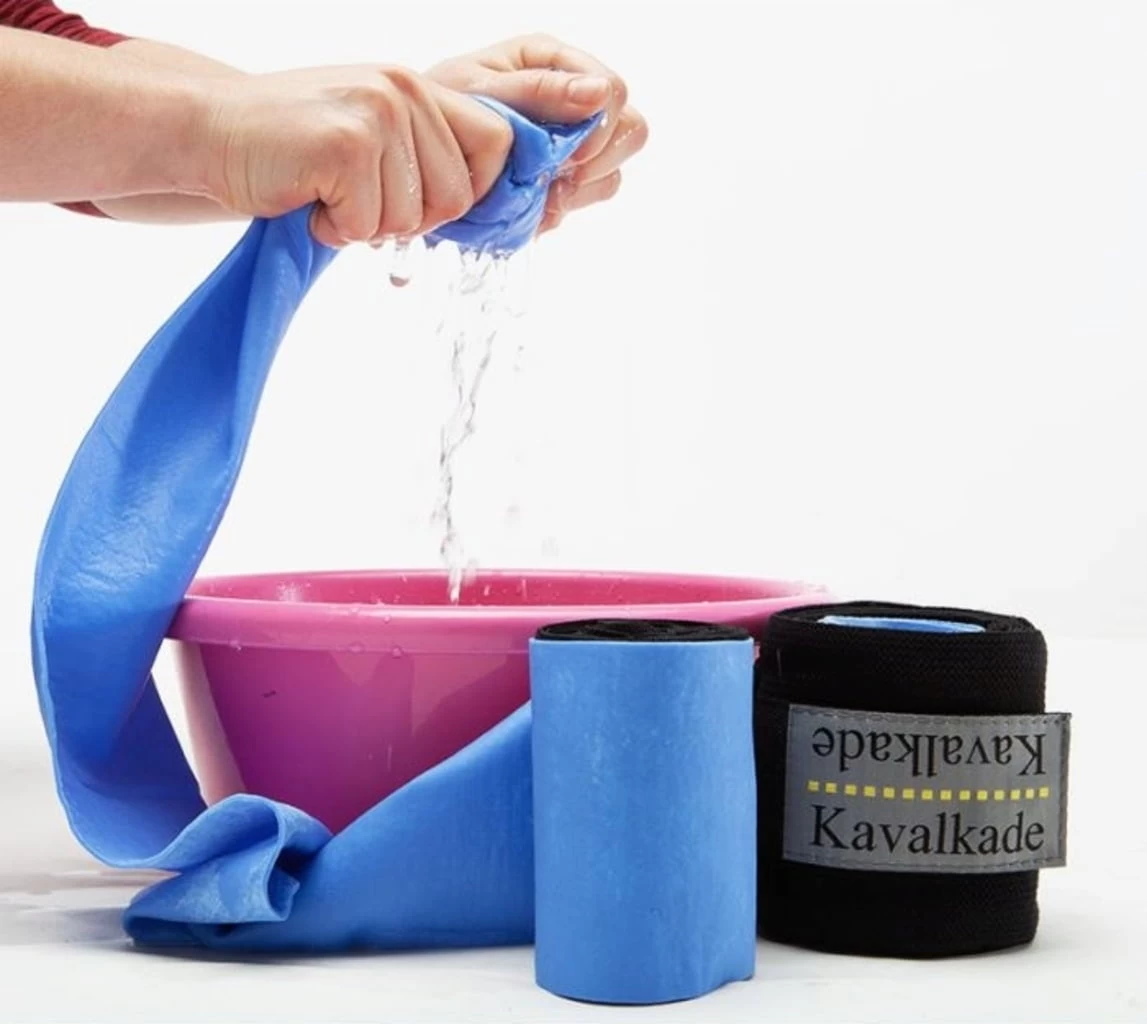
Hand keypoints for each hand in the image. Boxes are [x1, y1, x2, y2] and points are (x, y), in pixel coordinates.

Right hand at [200, 65, 512, 246]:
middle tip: (360, 206)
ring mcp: (376, 114)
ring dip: (363, 227)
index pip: (497, 142)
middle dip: (409, 222)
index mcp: (417, 87)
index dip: (474, 190)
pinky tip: (307, 201)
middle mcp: (404, 90)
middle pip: (456, 196)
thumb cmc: (291, 144)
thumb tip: (471, 206)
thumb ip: (421, 154)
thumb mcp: (371, 131)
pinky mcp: (345, 145)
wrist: (209, 130)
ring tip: (325, 195)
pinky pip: (366, 224)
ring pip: (409, 219)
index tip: (429, 207)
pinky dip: (333, 230)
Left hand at [427, 34, 647, 233]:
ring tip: (537, 191)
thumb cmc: (440, 108)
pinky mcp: (564, 178)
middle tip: (554, 177)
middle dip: (596, 162)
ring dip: (579, 189)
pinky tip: (532, 204)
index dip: (598, 129)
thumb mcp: (481, 91)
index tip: (565, 156)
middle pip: (629, 131)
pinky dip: (562, 207)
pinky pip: (587, 199)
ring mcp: (572, 142)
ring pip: (613, 171)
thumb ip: (539, 90)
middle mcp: (573, 98)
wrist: (417, 153)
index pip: (614, 92)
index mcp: (554, 63)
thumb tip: (600, 91)